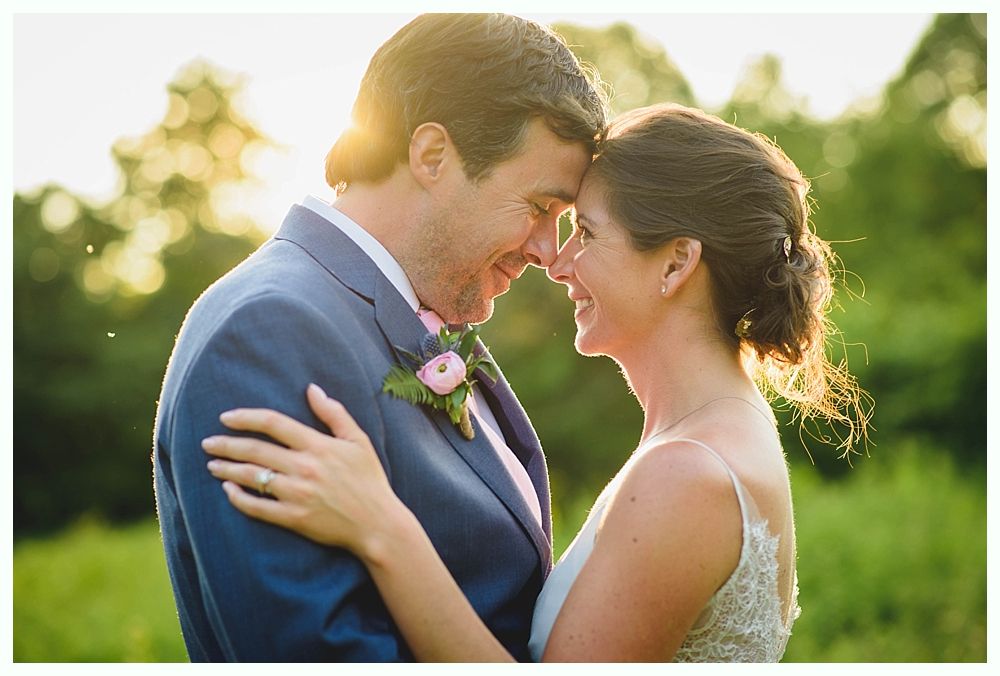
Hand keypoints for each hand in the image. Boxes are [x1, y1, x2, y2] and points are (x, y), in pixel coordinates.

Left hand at [202, 383, 406, 558]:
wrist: (378, 524)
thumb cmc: (369, 480)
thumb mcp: (358, 441)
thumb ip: (334, 413)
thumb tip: (312, 389)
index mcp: (318, 445)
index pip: (273, 423)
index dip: (246, 418)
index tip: (226, 418)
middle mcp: (305, 468)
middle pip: (255, 450)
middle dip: (226, 444)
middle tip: (208, 442)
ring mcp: (297, 495)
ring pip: (253, 477)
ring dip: (227, 469)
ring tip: (211, 464)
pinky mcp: (294, 519)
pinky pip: (258, 507)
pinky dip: (239, 498)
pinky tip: (227, 490)